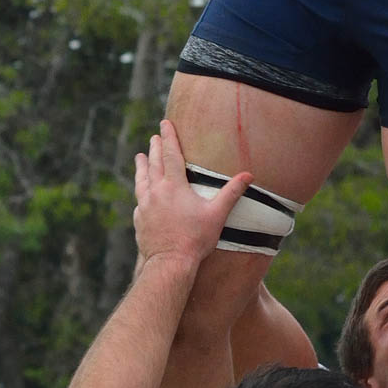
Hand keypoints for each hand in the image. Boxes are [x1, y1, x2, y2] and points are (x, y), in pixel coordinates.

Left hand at [133, 119, 251, 269]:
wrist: (169, 263)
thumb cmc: (195, 239)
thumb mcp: (217, 214)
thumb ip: (232, 192)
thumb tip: (248, 174)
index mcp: (174, 186)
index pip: (171, 155)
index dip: (169, 138)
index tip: (165, 123)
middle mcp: (156, 192)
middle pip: (154, 164)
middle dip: (155, 148)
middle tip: (155, 137)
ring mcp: (144, 206)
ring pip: (142, 180)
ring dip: (142, 166)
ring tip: (139, 156)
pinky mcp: (139, 220)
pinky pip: (139, 200)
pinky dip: (141, 191)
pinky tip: (142, 193)